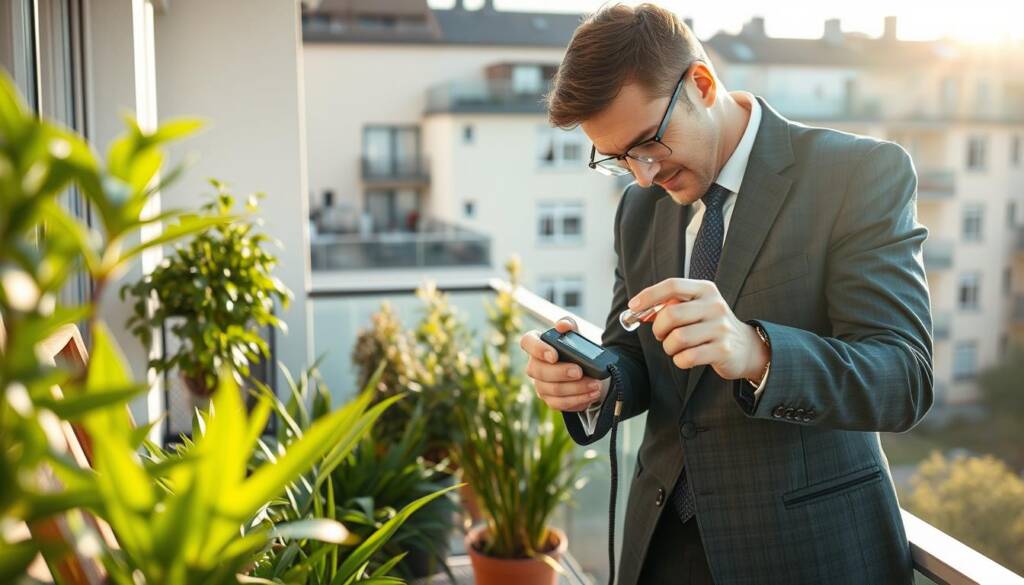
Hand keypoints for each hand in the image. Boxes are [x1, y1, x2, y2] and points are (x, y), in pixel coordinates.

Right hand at [519, 317, 606, 411]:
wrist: (585, 369)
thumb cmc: (575, 349)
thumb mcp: (574, 334)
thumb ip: (569, 325)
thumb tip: (563, 326)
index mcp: (536, 344)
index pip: (527, 342)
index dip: (538, 349)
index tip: (554, 355)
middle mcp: (534, 365)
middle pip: (540, 371)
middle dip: (561, 372)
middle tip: (580, 372)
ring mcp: (540, 384)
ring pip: (553, 390)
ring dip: (576, 389)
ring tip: (595, 385)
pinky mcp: (550, 399)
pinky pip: (560, 404)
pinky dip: (577, 400)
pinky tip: (590, 395)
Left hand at [628, 278, 769, 381]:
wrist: (745, 347)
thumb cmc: (711, 326)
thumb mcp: (696, 308)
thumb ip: (670, 305)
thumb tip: (639, 309)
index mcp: (705, 290)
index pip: (672, 285)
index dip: (649, 295)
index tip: (633, 306)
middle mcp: (715, 305)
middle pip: (671, 314)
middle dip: (658, 328)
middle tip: (660, 335)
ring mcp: (720, 328)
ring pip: (677, 339)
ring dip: (669, 347)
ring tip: (675, 347)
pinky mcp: (723, 350)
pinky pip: (687, 357)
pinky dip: (679, 360)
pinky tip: (685, 358)